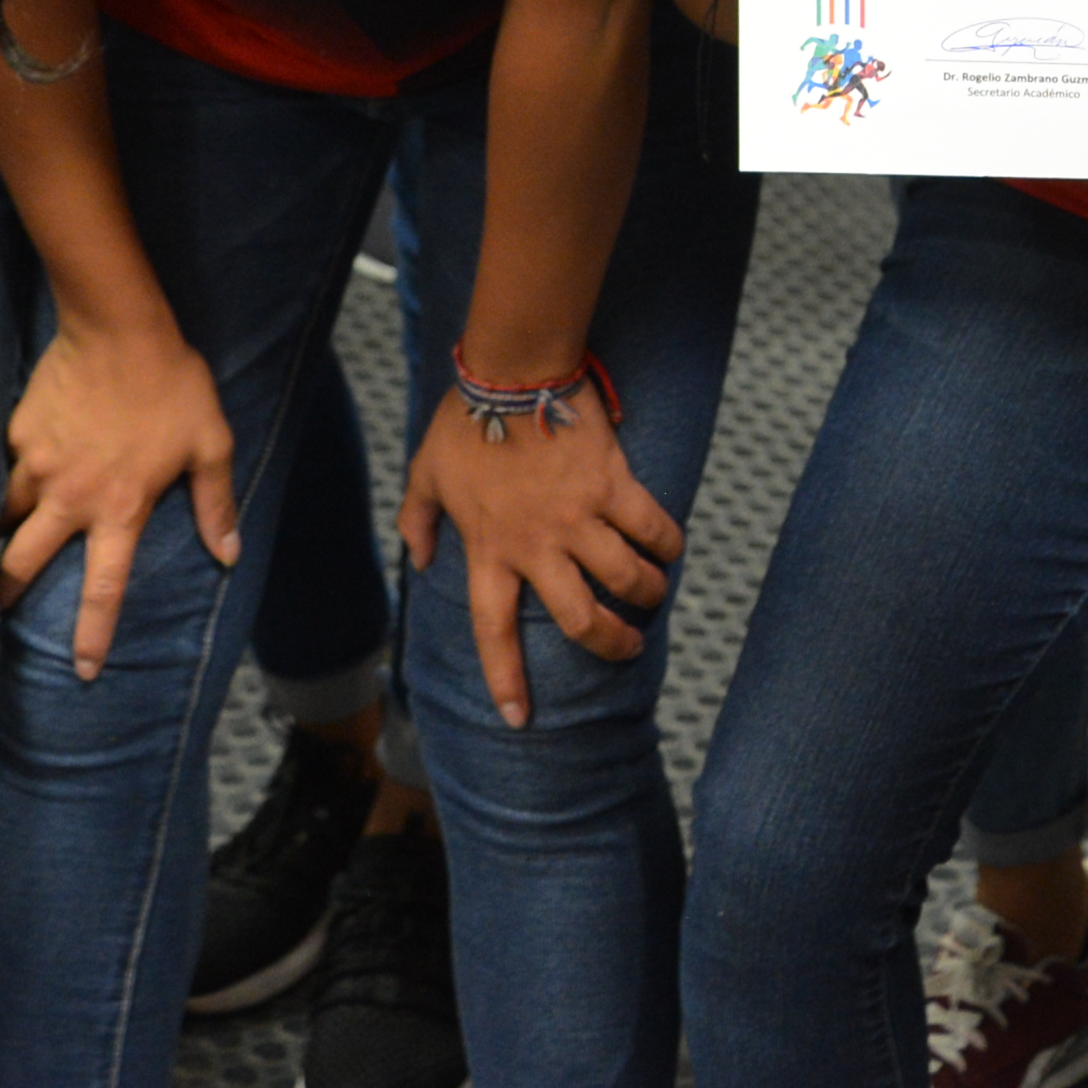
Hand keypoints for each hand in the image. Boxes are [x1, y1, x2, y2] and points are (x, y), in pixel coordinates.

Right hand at [0, 316, 247, 681]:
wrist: (118, 328)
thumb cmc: (173, 385)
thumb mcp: (210, 445)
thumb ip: (215, 504)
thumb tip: (228, 555)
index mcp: (120, 510)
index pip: (102, 590)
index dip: (91, 635)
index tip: (82, 671)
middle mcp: (70, 499)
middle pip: (23, 564)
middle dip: (8, 589)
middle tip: (2, 600)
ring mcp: (37, 466)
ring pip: (9, 513)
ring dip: (12, 526)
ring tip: (15, 528)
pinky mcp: (19, 433)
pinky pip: (12, 464)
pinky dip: (19, 471)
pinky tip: (32, 458)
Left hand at [402, 375, 687, 727]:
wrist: (512, 369)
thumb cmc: (465, 421)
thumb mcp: (426, 473)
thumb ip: (417, 520)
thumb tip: (423, 559)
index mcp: (490, 549)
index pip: (495, 630)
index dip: (508, 678)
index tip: (520, 718)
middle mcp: (538, 544)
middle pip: (581, 619)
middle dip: (611, 644)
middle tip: (626, 646)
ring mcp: (580, 516)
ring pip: (627, 578)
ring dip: (646, 595)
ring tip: (652, 596)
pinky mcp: (614, 484)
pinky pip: (653, 526)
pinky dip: (667, 543)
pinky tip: (670, 549)